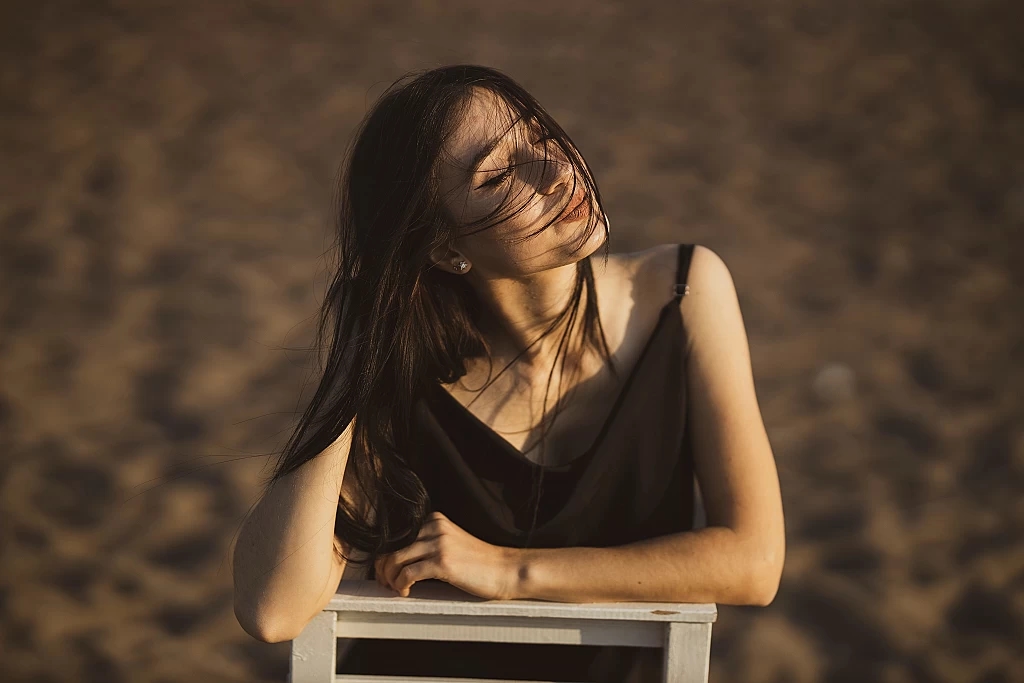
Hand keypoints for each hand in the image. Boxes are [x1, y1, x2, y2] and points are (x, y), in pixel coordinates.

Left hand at [375, 511, 520, 599]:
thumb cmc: (479, 562)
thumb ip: (428, 544)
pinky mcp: (442, 562)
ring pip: (395, 561)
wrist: (505, 570)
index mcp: (435, 520)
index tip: (385, 570)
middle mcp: (434, 527)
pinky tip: (407, 592)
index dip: (385, 555)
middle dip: (383, 569)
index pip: (397, 536)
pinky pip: (407, 574)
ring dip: (389, 579)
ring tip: (395, 589)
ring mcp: (439, 544)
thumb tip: (397, 560)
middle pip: (392, 548)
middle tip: (385, 583)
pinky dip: (401, 586)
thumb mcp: (451, 543)